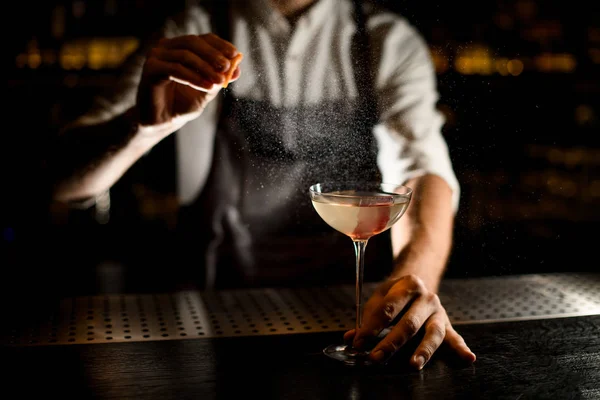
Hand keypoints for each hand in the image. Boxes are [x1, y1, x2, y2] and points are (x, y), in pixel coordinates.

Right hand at [136, 33, 240, 133]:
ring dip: (205, 68)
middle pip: (192, 42)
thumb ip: (219, 79)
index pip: (202, 39)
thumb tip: (237, 69)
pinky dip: (193, 78)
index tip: (235, 54)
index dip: (220, 45)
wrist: (162, 121)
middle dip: (213, 54)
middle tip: (227, 67)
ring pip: (185, 55)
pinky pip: (175, 69)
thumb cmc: (182, 104)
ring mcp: (156, 56)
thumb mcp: (207, 90)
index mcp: (180, 47)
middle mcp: (166, 47)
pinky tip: (206, 87)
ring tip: (219, 81)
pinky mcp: (150, 68)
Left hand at [344, 274, 475, 368]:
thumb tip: (351, 338)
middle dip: (390, 342)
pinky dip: (461, 348)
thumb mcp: (379, 299)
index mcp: (408, 284)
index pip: (388, 309)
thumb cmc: (395, 295)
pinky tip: (468, 358)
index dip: (371, 327)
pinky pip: (455, 337)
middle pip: (408, 323)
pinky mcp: (447, 324)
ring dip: (422, 350)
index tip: (358, 342)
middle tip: (375, 357)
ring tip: (414, 364)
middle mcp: (426, 297)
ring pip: (432, 332)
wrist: (418, 281)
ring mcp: (439, 311)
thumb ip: (366, 319)